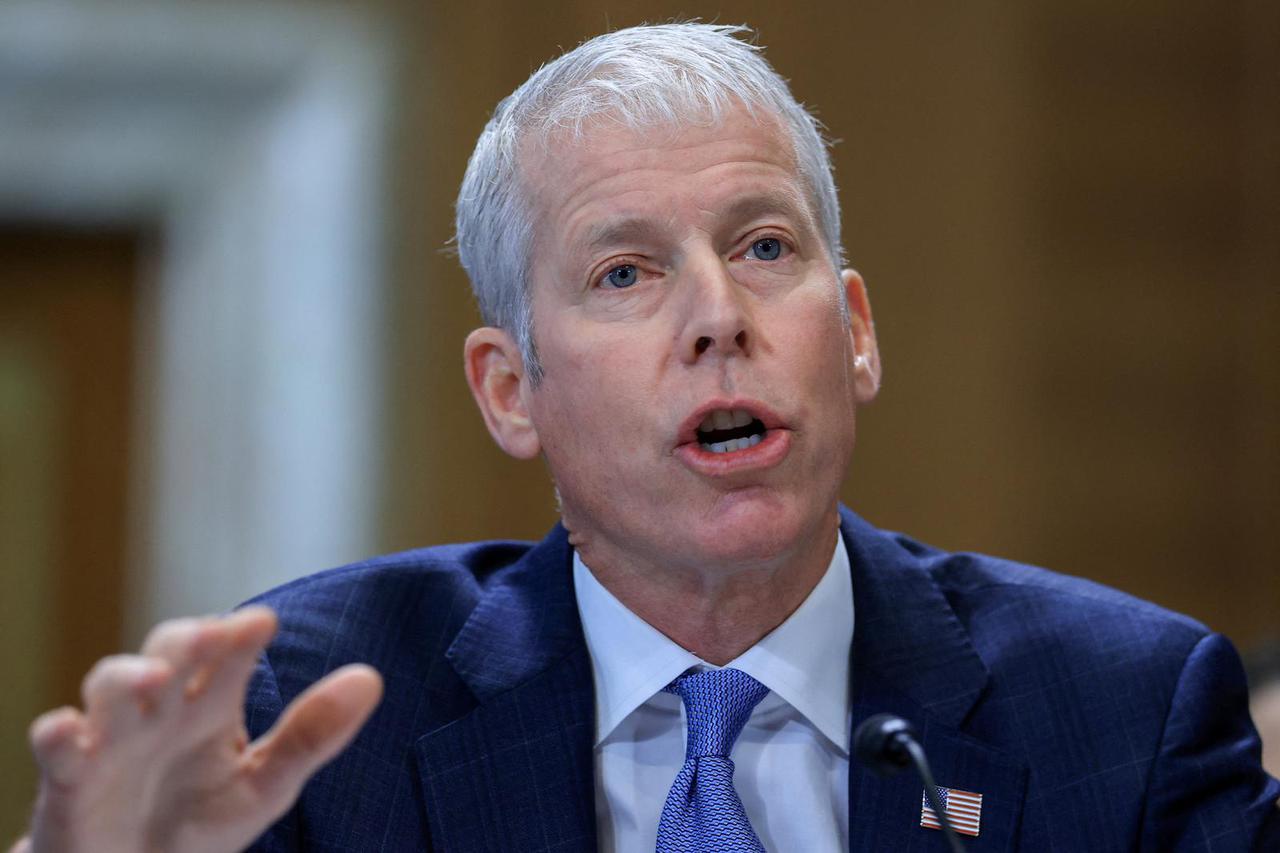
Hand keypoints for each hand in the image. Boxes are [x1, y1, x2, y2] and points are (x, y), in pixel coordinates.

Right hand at [11, 606, 382, 852]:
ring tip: (155, 680)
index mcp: (212, 703)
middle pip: (169, 653)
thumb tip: (372, 678)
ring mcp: (112, 739)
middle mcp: (163, 708)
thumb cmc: (201, 818)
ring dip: (127, 678)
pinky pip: (55, 750)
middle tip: (212, 634)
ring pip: (109, 687)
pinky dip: (56, 736)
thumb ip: (313, 734)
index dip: (241, 635)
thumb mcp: (266, 784)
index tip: (263, 623)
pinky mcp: (69, 781)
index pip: (230, 655)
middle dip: (186, 641)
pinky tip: (66, 730)